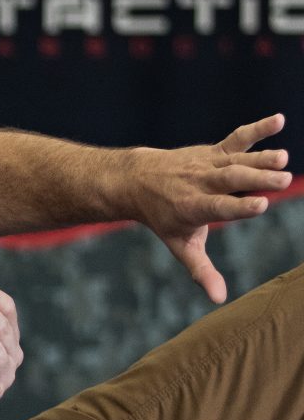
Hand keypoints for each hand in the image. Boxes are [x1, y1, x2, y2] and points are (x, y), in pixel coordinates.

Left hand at [130, 113, 289, 302]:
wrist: (137, 180)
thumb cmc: (164, 218)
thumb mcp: (180, 245)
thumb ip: (201, 270)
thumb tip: (219, 299)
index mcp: (192, 208)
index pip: (218, 207)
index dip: (238, 206)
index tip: (260, 205)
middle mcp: (199, 183)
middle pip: (231, 180)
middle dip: (256, 179)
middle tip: (283, 181)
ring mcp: (207, 164)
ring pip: (236, 160)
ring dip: (260, 158)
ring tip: (283, 159)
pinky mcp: (214, 151)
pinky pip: (236, 138)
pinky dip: (256, 129)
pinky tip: (278, 120)